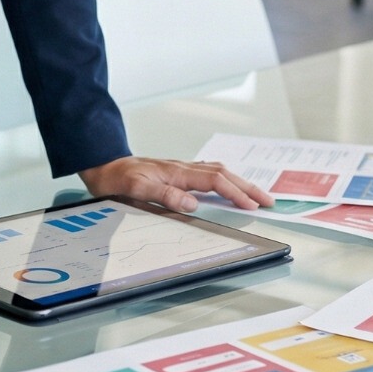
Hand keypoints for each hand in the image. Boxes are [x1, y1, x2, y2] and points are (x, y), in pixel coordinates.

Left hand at [79, 156, 274, 212]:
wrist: (104, 166)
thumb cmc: (118, 179)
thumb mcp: (136, 190)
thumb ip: (164, 196)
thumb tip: (193, 204)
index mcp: (177, 172)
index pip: (215, 181)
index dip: (236, 193)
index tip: (253, 205)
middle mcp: (183, 167)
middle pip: (224, 173)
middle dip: (248, 187)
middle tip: (269, 201)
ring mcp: (181, 168)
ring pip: (218, 171)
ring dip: (240, 182)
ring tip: (256, 195)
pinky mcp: (177, 172)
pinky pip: (209, 172)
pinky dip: (226, 179)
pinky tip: (229, 185)